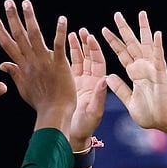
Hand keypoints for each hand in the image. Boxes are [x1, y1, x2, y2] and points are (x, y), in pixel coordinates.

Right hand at [0, 0, 75, 132]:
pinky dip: (60, 31)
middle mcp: (30, 61)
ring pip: (34, 35)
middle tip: (8, 1)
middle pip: (18, 36)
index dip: (0, 31)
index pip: (8, 45)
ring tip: (26, 2)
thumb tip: (3, 65)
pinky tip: (62, 18)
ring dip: (29, 18)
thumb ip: (14, 74)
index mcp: (22, 67)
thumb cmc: (40, 103)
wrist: (54, 113)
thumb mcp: (23, 89)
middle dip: (12, 18)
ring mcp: (44, 62)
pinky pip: (58, 44)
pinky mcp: (58, 64)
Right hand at [68, 27, 108, 148]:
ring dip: (76, 46)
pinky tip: (62, 45)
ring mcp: (80, 82)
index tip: (91, 38)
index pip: (99, 63)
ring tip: (72, 34)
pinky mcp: (70, 84)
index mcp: (98, 86)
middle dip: (86, 44)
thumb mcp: (95, 113)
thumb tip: (105, 80)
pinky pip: (70, 66)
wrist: (74, 136)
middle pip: (90, 58)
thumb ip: (100, 97)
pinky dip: (67, 55)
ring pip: (79, 60)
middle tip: (82, 31)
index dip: (95, 50)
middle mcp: (90, 81)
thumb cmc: (86, 127)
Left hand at [100, 11, 166, 131]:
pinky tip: (157, 34)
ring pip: (147, 45)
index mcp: (134, 73)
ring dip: (144, 30)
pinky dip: (158, 46)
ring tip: (141, 14)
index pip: (121, 53)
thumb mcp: (129, 100)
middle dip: (124, 29)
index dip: (113, 42)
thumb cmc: (150, 114)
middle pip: (132, 44)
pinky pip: (159, 58)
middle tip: (117, 14)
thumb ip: (120, 88)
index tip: (103, 30)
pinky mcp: (161, 75)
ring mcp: (153, 69)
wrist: (164, 123)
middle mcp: (143, 67)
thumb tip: (109, 76)